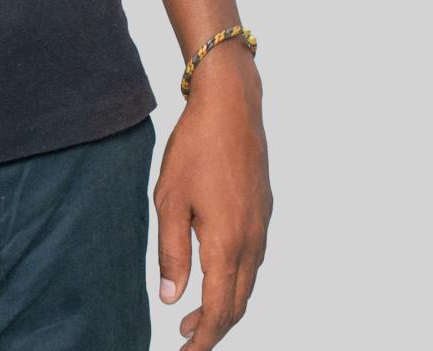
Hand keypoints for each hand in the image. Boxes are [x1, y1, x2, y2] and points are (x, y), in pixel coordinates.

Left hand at [154, 42, 272, 347]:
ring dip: (225, 304)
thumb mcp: (170, 199)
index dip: (202, 339)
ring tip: (194, 312)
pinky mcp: (263, 211)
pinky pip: (253, 260)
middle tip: (184, 339)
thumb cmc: (195, 147)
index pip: (219, 310)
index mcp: (227, 242)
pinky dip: (235, 279)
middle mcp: (252, 240)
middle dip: (213, 328)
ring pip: (247, 283)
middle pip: (238, 304)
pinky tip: (214, 271)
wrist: (231, 105)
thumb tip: (171, 299)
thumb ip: (172, 253)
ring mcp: (262, 225)